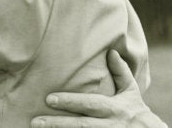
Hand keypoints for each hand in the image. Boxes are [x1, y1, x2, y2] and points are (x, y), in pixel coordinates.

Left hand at [31, 50, 166, 127]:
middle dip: (58, 124)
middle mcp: (109, 125)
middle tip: (36, 121)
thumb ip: (120, 72)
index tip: (49, 98)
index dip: (70, 102)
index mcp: (113, 109)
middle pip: (80, 125)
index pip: (89, 104)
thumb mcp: (131, 91)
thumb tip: (111, 51)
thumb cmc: (136, 111)